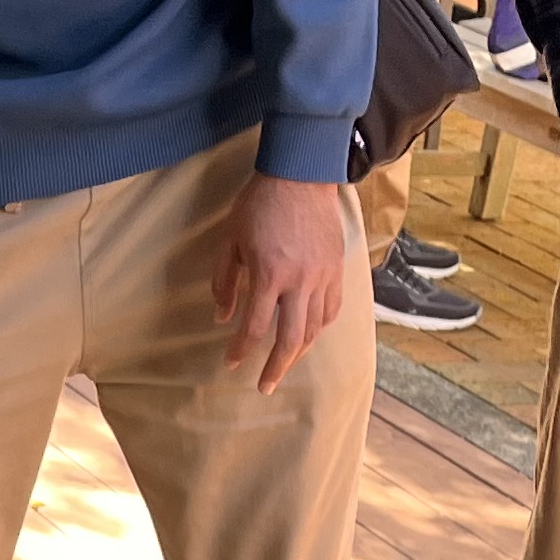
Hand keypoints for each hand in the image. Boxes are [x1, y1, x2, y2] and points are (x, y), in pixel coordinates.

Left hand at [216, 172, 357, 393]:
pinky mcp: (337, 268)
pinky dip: (319, 328)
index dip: (240, 350)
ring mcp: (323, 276)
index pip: (253, 326)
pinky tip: (308, 336)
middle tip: (264, 387)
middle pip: (290, 339)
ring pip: (315, 328)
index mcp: (269, 273)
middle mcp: (299, 280)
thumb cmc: (259, 204)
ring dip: (299, 352)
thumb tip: (222, 317)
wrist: (301, 173)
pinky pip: (332, 309)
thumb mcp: (231, 241)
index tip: (231, 363)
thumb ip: (225, 282)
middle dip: (276, 368)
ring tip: (285, 364)